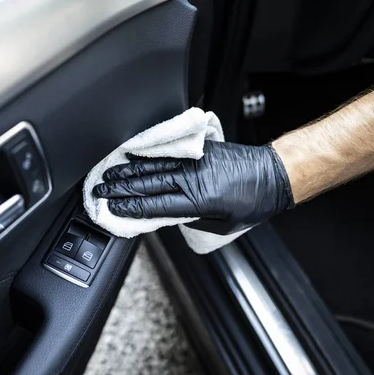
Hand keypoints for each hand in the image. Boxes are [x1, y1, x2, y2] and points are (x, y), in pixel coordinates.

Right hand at [93, 141, 293, 234]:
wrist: (273, 175)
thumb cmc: (252, 203)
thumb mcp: (222, 224)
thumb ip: (192, 220)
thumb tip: (170, 217)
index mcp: (197, 200)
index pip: (154, 205)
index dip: (130, 207)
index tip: (112, 208)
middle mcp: (192, 178)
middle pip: (147, 184)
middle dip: (121, 188)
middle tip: (100, 190)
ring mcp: (194, 161)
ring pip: (154, 166)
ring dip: (128, 171)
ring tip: (109, 175)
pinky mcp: (199, 150)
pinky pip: (167, 153)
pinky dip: (147, 155)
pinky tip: (132, 156)